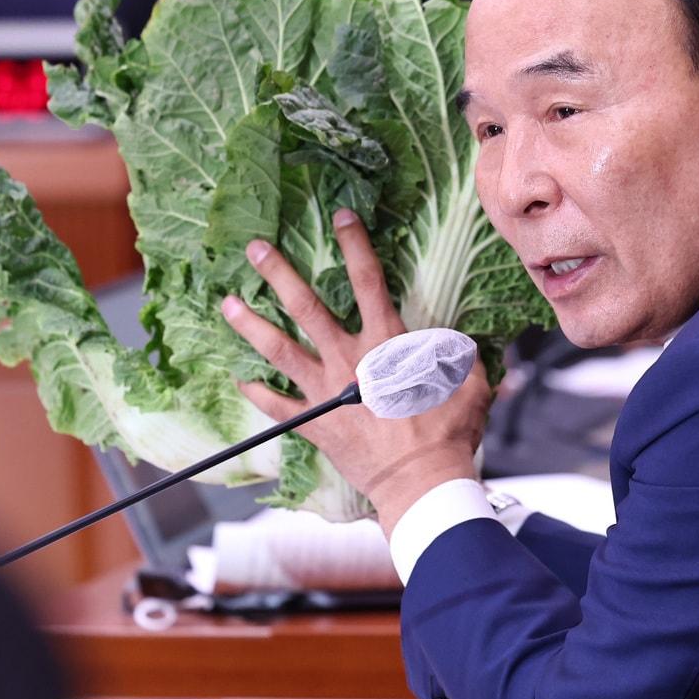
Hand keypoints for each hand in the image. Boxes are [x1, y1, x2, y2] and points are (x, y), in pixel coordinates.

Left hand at [220, 209, 492, 537]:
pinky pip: (278, 405)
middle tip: (256, 247)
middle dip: (280, 273)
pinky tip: (239, 378)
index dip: (355, 245)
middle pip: (307, 307)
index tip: (342, 217)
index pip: (368, 281)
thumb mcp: (470, 383)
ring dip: (252, 325)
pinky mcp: (315, 424)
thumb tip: (459, 341)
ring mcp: (326, 392)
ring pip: (280, 350)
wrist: (421, 481)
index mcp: (386, 344)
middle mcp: (348, 360)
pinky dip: (257, 391)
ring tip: (228, 303)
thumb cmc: (449, 433)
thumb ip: (459, 355)